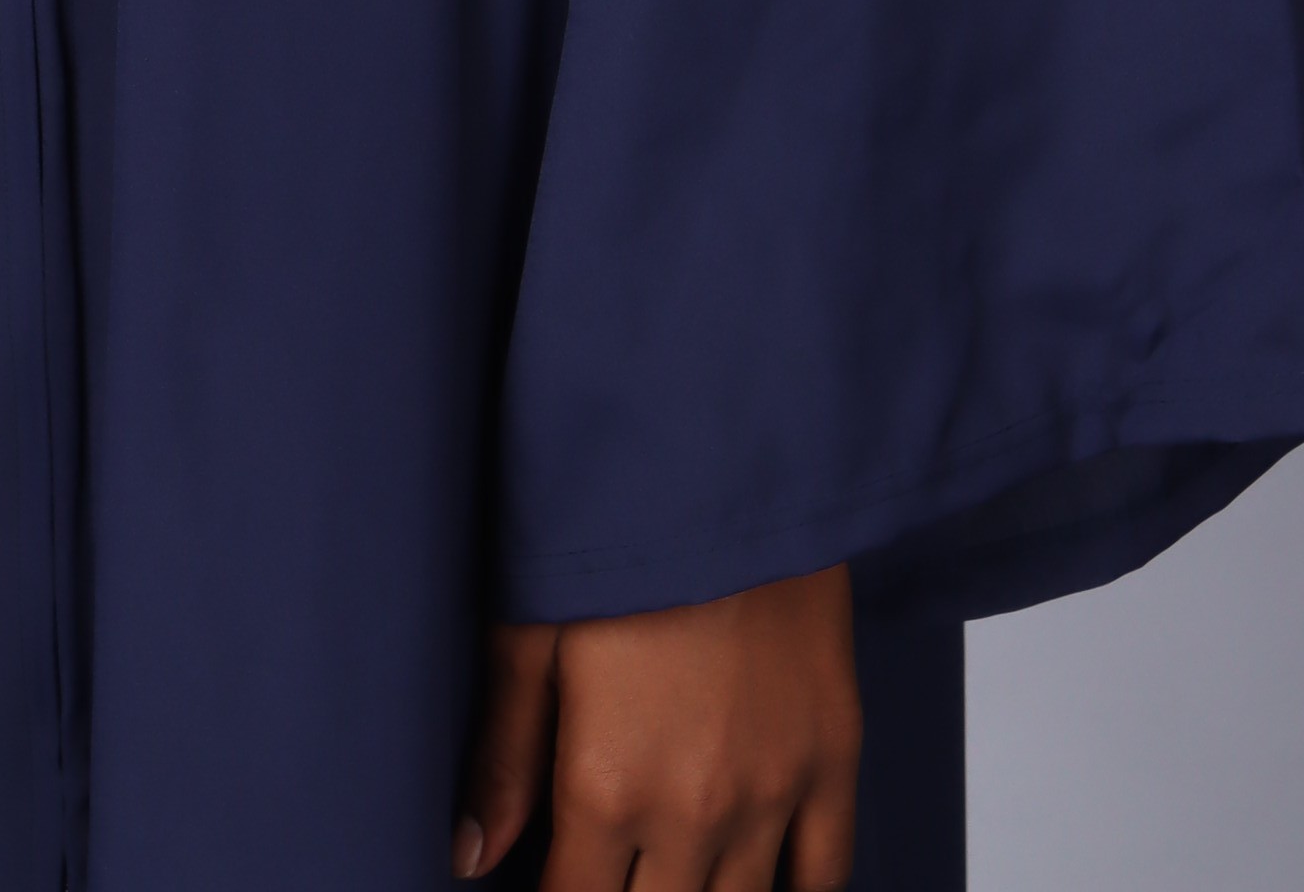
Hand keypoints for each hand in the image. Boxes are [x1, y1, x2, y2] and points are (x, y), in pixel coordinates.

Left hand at [452, 564, 859, 889]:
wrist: (733, 454)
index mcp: (606, 783)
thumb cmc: (621, 524)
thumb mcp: (532, 629)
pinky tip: (754, 877)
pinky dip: (791, 890)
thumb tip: (467, 854)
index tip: (555, 876)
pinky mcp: (835, 758)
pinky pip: (826, 875)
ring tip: (667, 866)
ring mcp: (774, 792)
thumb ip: (501, 755)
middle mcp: (693, 810)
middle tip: (608, 862)